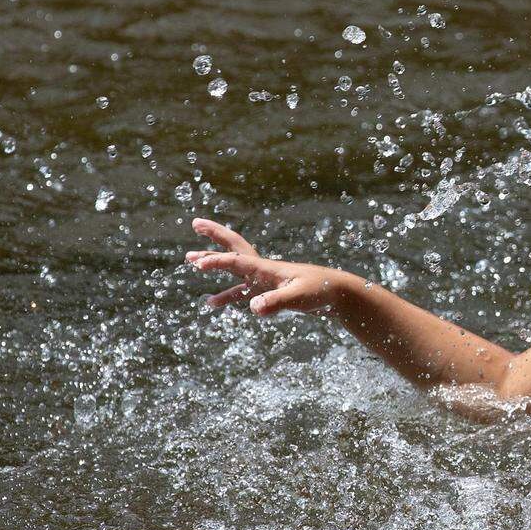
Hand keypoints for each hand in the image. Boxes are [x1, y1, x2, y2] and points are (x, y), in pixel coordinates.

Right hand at [186, 218, 342, 315]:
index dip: (216, 262)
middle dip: (215, 235)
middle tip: (195, 222)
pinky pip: (242, 290)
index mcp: (268, 269)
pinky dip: (227, 294)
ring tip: (190, 262)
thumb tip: (253, 307)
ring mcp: (266, 279)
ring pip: (234, 268)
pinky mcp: (271, 290)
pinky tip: (213, 303)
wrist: (339, 293)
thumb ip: (276, 302)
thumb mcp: (299, 299)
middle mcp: (264, 269)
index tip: (196, 263)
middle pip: (234, 248)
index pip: (236, 261)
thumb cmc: (321, 291)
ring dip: (214, 264)